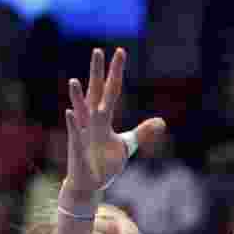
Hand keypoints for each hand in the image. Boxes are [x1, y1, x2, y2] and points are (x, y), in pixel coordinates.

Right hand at [65, 48, 165, 202]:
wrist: (90, 183)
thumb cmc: (105, 162)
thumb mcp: (127, 145)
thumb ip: (142, 132)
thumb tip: (161, 121)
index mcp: (103, 118)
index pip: (111, 90)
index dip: (116, 72)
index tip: (120, 51)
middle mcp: (91, 120)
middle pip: (96, 92)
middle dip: (97, 74)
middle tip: (98, 51)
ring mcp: (83, 133)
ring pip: (81, 111)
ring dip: (77, 97)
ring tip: (75, 80)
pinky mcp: (78, 148)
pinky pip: (75, 133)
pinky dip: (73, 123)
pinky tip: (71, 112)